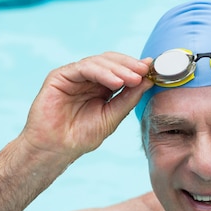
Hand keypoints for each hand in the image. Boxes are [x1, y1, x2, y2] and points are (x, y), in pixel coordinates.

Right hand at [21, 52, 152, 160]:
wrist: (56, 148)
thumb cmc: (81, 136)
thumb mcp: (112, 116)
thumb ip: (129, 98)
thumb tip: (148, 80)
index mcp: (101, 86)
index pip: (120, 69)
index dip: (136, 68)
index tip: (154, 70)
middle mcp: (88, 78)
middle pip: (111, 61)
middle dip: (129, 65)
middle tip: (145, 71)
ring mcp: (74, 75)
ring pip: (99, 62)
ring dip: (118, 69)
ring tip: (133, 79)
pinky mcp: (60, 76)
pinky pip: (83, 68)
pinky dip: (102, 72)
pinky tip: (116, 82)